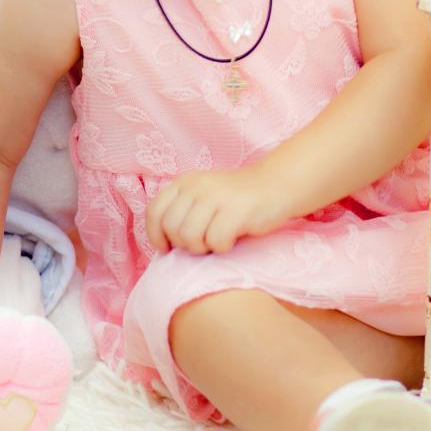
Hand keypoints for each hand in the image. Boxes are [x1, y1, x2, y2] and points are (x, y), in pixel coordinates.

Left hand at [145, 163, 291, 255]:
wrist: (275, 186)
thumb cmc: (235, 201)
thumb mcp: (202, 196)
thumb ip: (182, 211)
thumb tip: (162, 244)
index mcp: (185, 182)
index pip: (155, 212)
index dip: (156, 235)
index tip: (168, 248)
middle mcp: (197, 186)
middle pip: (171, 228)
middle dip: (184, 244)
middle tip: (204, 242)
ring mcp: (216, 196)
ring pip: (189, 236)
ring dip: (203, 247)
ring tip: (217, 240)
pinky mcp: (235, 210)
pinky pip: (215, 241)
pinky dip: (223, 247)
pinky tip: (232, 239)